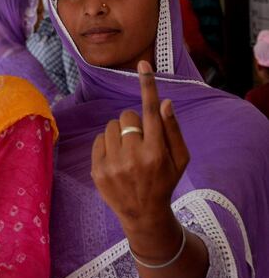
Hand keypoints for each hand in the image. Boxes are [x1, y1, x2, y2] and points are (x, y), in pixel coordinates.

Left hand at [91, 61, 189, 234]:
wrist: (143, 214)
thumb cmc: (164, 181)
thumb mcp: (180, 159)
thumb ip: (173, 130)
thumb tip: (164, 102)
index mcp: (157, 152)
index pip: (150, 112)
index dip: (147, 85)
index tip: (142, 63)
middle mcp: (134, 157)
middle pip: (126, 116)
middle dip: (132, 123)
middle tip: (140, 141)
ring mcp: (113, 165)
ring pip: (110, 126)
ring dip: (119, 133)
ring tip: (127, 151)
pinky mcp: (98, 170)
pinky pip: (99, 140)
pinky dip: (107, 144)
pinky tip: (116, 160)